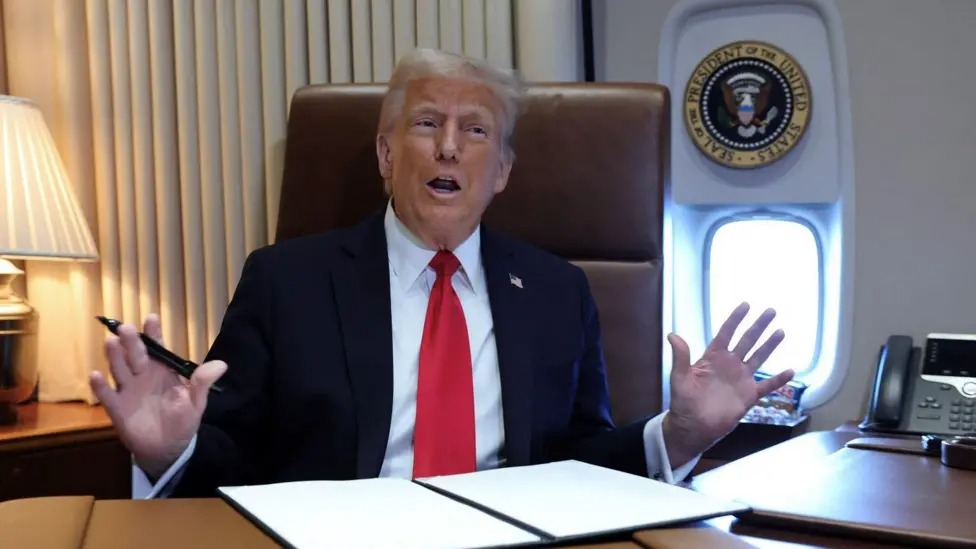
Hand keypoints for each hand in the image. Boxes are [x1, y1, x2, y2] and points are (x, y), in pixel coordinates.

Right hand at [89, 314, 225, 479]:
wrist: (169, 448)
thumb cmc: (182, 420)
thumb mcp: (196, 402)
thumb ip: (203, 382)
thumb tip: (221, 365)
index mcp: (162, 370)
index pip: (157, 347)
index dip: (154, 333)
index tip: (151, 318)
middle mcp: (142, 376)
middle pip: (135, 355)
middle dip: (131, 341)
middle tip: (126, 328)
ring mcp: (128, 390)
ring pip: (119, 369)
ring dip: (114, 356)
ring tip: (111, 342)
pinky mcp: (117, 408)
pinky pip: (107, 395)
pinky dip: (100, 386)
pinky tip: (95, 375)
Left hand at [663, 302, 792, 465]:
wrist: (693, 427)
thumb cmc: (683, 402)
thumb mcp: (679, 378)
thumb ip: (680, 357)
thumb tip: (672, 335)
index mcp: (713, 357)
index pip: (726, 333)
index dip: (735, 319)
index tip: (746, 305)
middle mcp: (730, 364)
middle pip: (747, 340)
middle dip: (758, 326)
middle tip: (771, 311)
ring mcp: (741, 379)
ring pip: (759, 357)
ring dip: (770, 345)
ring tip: (780, 331)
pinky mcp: (749, 395)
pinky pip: (767, 385)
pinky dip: (779, 379)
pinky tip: (790, 370)